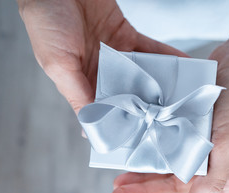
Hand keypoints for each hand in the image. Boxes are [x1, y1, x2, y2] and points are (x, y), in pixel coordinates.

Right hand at [18, 0, 186, 112]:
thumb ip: (77, 94)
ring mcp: (116, 56)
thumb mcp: (58, 64)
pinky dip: (166, 56)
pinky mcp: (126, 36)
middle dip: (147, 105)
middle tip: (170, 118)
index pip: (105, 109)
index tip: (143, 132)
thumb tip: (89, 127)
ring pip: (142, 74)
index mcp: (81, 83)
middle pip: (129, 94)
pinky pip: (150, 49)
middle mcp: (100, 73)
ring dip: (161, 83)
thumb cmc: (46, 24)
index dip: (122, 120)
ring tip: (182, 96)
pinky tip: (182, 64)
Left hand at [112, 43, 228, 192]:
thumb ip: (215, 176)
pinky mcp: (186, 128)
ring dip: (141, 174)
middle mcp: (208, 162)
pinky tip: (132, 152)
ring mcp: (196, 145)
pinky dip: (148, 151)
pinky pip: (163, 145)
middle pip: (173, 186)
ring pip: (164, 168)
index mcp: (224, 172)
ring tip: (118, 178)